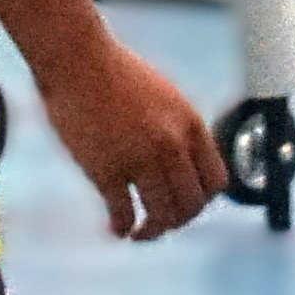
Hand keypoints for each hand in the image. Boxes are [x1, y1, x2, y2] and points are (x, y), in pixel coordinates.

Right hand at [39, 29, 227, 240]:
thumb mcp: (165, 98)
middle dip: (178, 220)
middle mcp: (172, 145)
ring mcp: (140, 159)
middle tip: (161, 222)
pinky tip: (117, 229)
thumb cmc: (116, 74)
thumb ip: (178, 131)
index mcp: (190, 125)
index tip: (185, 203)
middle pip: (191, 205)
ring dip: (152, 232)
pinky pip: (124, 214)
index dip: (202, 199)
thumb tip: (182, 165)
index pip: (216, 181)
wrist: (79, 61)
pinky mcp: (107, 171)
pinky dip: (122, 228)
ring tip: (139, 232)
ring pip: (162, 216)